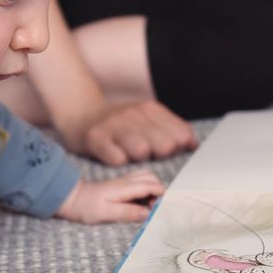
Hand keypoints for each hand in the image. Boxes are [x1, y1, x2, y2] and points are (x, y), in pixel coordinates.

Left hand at [55, 169, 165, 223]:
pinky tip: (140, 204)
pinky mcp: (121, 186)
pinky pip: (139, 183)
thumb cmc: (86, 207)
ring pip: (146, 178)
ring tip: (148, 207)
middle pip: (152, 178)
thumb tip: (149, 213)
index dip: (161, 196)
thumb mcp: (107, 213)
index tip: (163, 210)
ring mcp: (124, 182)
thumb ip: (128, 212)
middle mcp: (126, 181)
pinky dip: (146, 191)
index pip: (151, 186)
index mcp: (124, 187)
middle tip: (154, 209)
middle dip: (159, 192)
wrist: (70, 198)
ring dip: (153, 190)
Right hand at [67, 100, 197, 165]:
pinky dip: (119, 163)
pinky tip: (116, 158)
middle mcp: (134, 114)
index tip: (171, 152)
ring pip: (142, 152)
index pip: (181, 134)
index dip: (179, 148)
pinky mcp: (96, 138)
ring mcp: (115, 125)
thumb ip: (170, 128)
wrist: (80, 112)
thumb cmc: (118, 122)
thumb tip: (192, 144)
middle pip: (165, 145)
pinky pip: (117, 159)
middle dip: (161, 156)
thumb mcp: (145, 117)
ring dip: (140, 159)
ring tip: (131, 156)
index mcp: (150, 109)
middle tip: (149, 156)